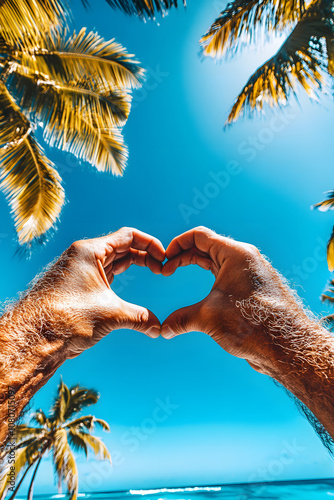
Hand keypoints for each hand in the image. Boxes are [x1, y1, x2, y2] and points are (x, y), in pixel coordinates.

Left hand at [28, 228, 164, 358]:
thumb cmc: (66, 318)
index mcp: (90, 251)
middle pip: (122, 246)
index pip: (128, 236)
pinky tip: (130, 287)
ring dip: (133, 266)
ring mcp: (80, 270)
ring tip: (153, 273)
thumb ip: (139, 317)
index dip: (150, 244)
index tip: (164, 257)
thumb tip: (159, 327)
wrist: (34, 337)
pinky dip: (121, 278)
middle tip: (162, 268)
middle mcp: (83, 256)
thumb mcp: (110, 314)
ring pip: (114, 261)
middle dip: (145, 256)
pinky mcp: (78, 285)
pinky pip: (104, 275)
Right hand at [161, 226, 307, 375]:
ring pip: (216, 260)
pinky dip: (209, 278)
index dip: (176, 245)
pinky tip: (199, 290)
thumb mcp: (209, 318)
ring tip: (176, 274)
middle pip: (206, 246)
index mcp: (235, 254)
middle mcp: (245, 258)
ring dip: (195, 265)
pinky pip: (227, 274)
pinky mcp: (254, 287)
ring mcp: (250, 272)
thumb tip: (164, 328)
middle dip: (183, 256)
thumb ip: (182, 319)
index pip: (199, 236)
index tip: (164, 259)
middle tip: (165, 270)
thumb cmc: (251, 324)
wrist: (285, 345)